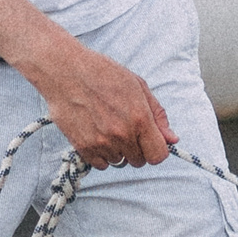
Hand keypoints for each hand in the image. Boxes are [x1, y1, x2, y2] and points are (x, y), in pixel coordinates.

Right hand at [37, 41, 172, 169]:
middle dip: (137, 148)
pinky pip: (101, 165)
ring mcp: (101, 143)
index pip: (158, 155)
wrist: (65, 71)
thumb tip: (172, 140)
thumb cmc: (103, 73)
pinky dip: (101, 155)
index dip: (157, 149)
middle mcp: (122, 134)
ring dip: (118, 150)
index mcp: (140, 118)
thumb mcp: (138, 86)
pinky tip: (97, 135)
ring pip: (119, 162)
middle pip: (139, 161)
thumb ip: (158, 115)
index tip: (150, 141)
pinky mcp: (83, 147)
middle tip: (126, 128)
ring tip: (108, 127)